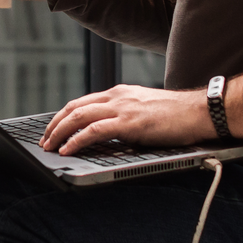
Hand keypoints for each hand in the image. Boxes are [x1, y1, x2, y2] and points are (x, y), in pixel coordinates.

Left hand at [39, 84, 212, 153]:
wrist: (199, 111)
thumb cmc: (176, 115)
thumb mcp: (143, 110)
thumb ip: (123, 116)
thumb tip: (106, 133)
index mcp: (119, 93)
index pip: (81, 102)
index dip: (63, 117)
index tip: (52, 130)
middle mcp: (117, 97)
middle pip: (73, 108)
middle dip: (54, 125)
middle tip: (44, 141)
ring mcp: (122, 108)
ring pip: (79, 117)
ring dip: (60, 133)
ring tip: (50, 147)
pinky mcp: (129, 123)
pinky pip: (94, 131)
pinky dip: (77, 140)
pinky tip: (68, 150)